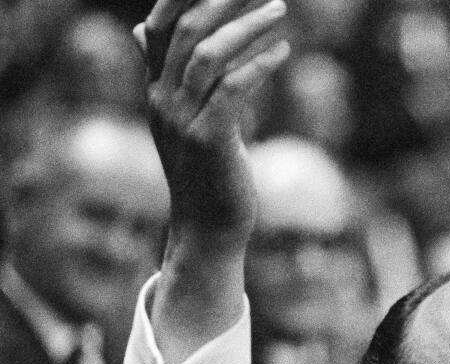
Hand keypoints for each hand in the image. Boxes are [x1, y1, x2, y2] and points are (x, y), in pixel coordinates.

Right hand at [136, 0, 288, 239]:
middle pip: (185, 32)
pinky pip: (231, 89)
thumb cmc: (206, 173)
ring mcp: (183, 119)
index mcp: (156, 91)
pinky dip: (258, 65)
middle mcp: (163, 100)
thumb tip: (138, 30)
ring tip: (278, 10)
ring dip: (247, 27)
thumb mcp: (182, 120)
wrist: (208, 228)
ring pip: (207, 54)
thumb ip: (168, 76)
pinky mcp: (209, 139)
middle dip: (222, 2)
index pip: (157, 28)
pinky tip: (282, 52)